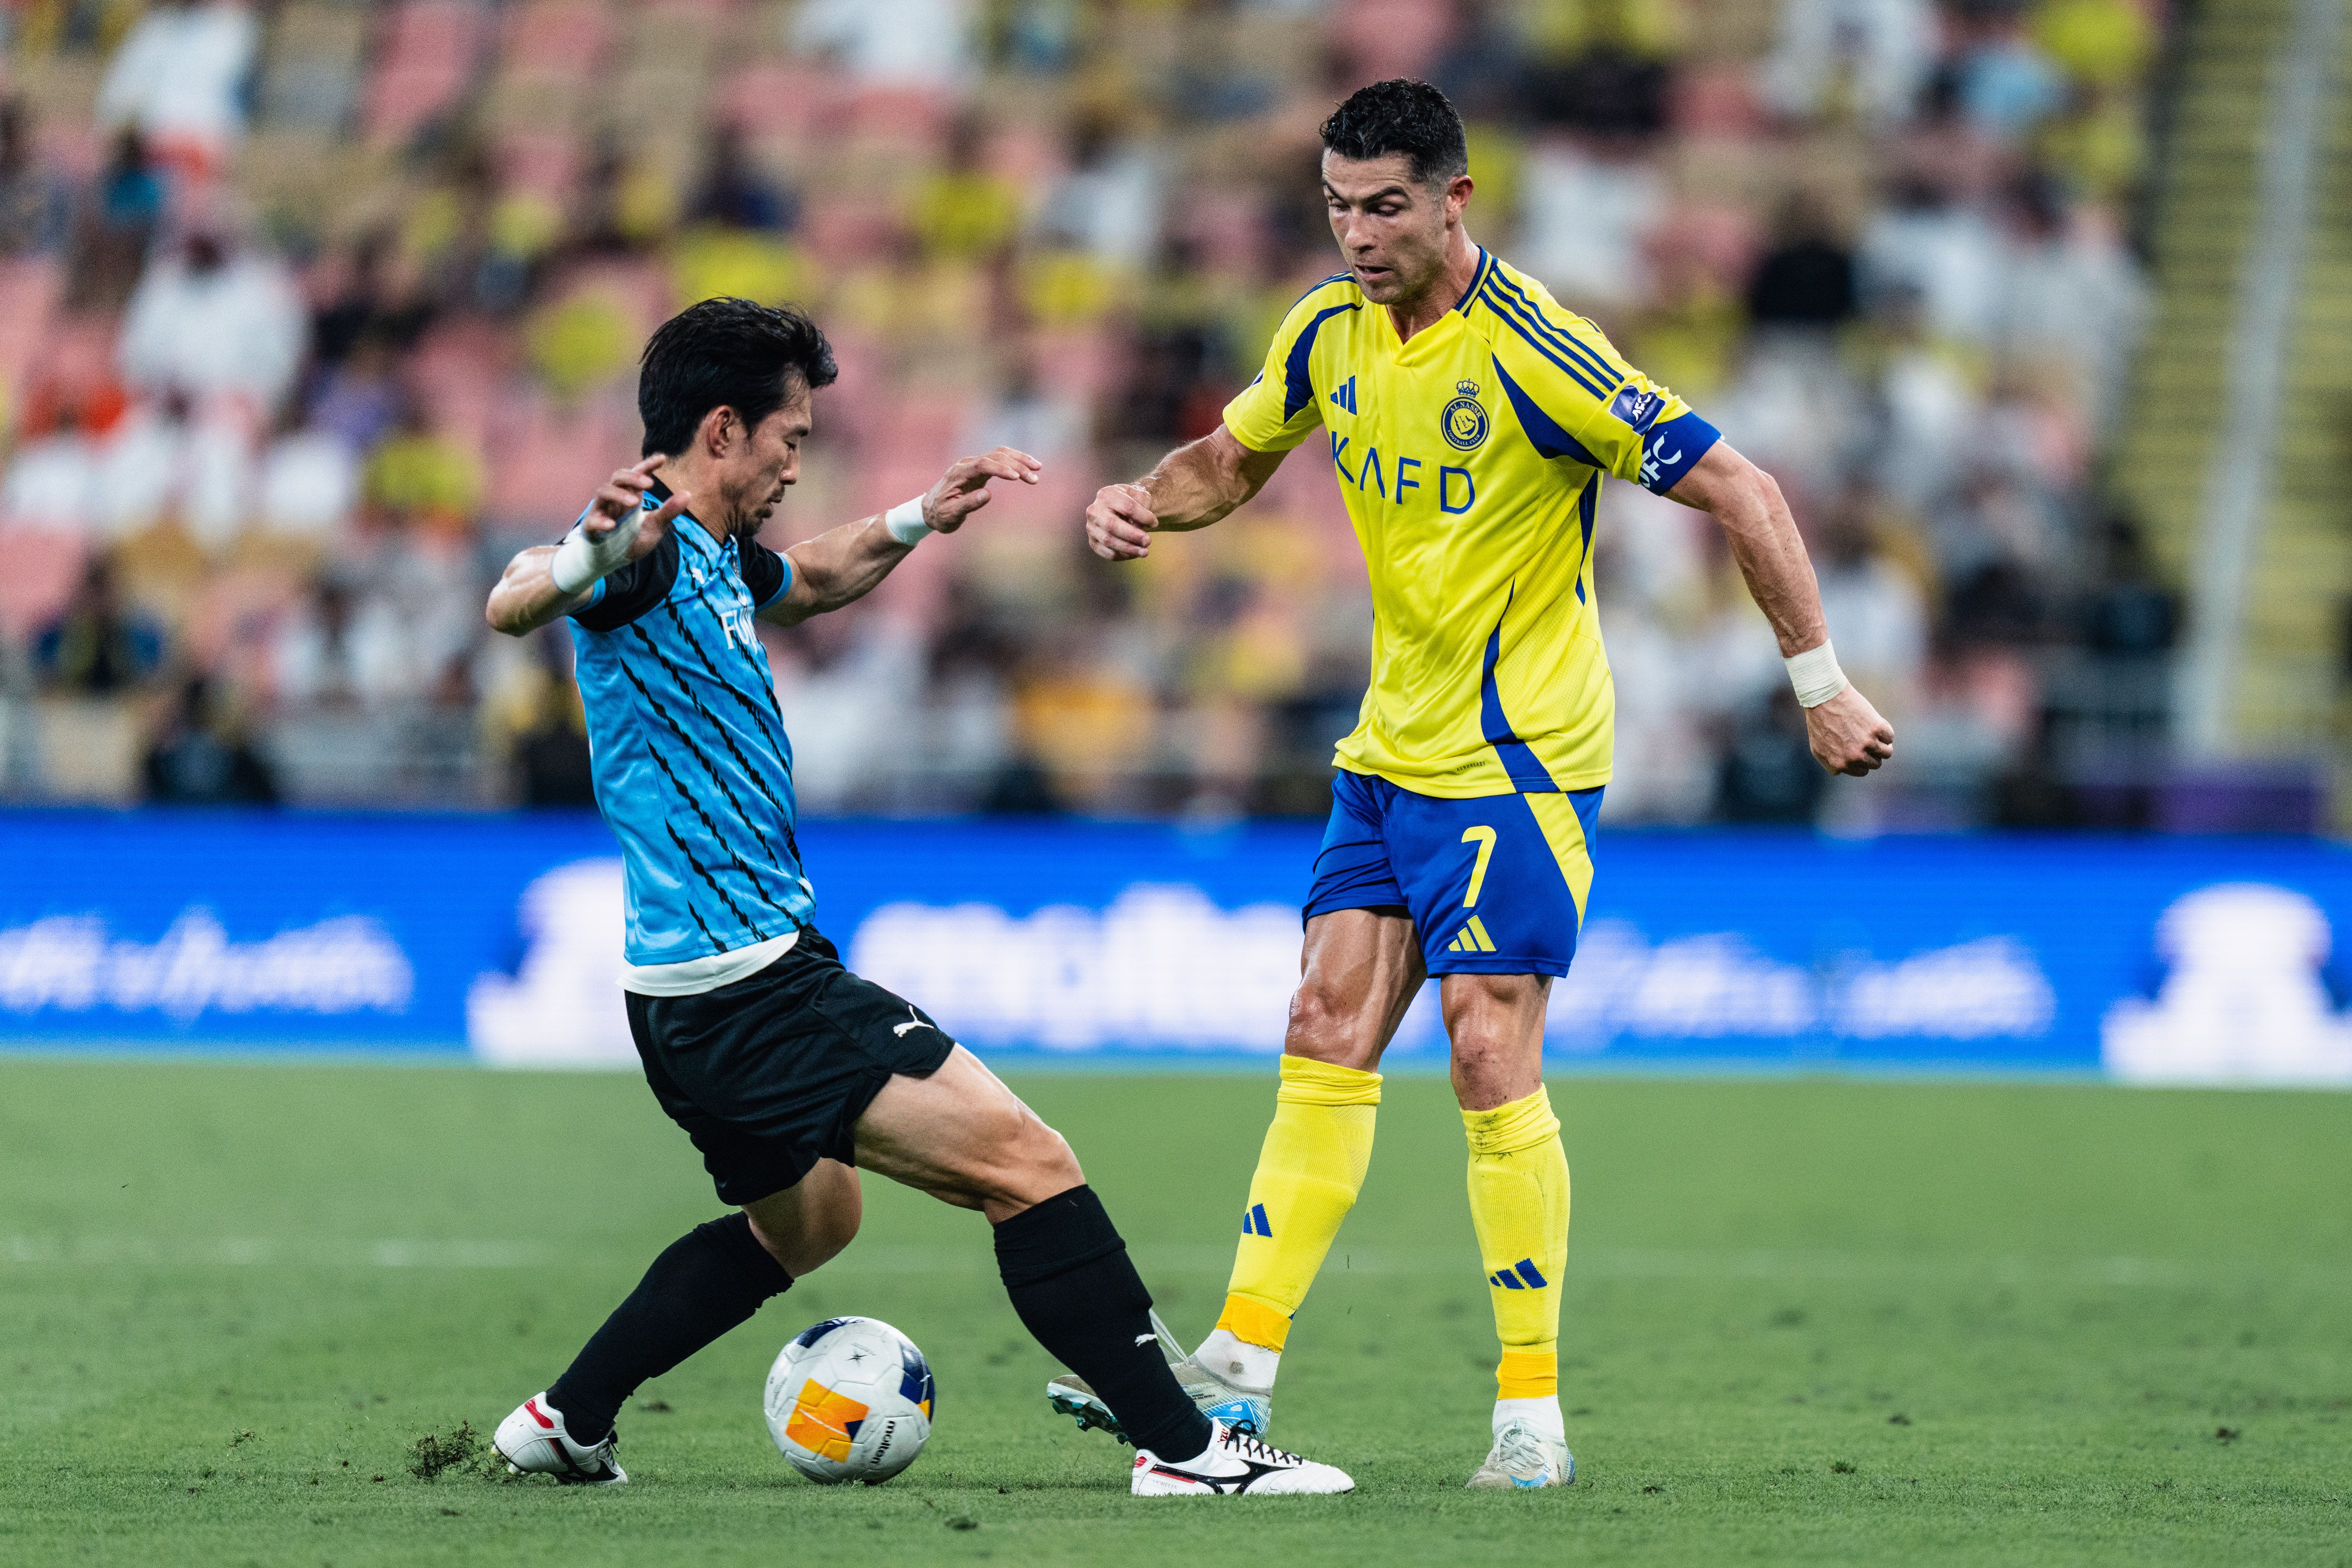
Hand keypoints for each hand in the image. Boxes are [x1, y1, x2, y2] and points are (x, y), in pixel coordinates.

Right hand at [589, 454, 690, 561]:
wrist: (614, 561)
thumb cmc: (634, 539)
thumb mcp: (655, 526)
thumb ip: (668, 511)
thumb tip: (687, 494)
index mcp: (632, 496)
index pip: (637, 474)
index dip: (647, 465)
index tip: (662, 458)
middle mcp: (615, 499)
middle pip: (618, 477)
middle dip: (633, 477)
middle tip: (650, 484)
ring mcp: (601, 510)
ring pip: (603, 491)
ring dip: (618, 494)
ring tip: (634, 502)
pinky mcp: (591, 527)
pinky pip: (591, 520)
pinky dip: (600, 521)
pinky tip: (611, 525)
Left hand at [922, 446, 1041, 533]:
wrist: (930, 509)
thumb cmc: (940, 514)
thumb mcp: (951, 514)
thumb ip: (968, 504)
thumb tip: (988, 495)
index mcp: (958, 473)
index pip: (982, 464)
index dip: (1000, 468)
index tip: (1016, 477)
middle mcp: (966, 464)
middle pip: (995, 456)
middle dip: (1016, 465)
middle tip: (1034, 478)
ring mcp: (974, 465)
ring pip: (1000, 454)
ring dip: (1019, 460)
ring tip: (1038, 468)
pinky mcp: (980, 469)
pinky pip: (1000, 460)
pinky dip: (1015, 462)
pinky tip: (1027, 468)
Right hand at [1085, 482, 1154, 559]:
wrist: (1121, 508)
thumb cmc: (1133, 501)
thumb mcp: (1140, 497)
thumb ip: (1142, 508)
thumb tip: (1138, 529)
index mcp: (1106, 495)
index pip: (1126, 507)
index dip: (1142, 516)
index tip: (1155, 523)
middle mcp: (1094, 511)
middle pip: (1112, 525)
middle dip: (1132, 535)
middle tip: (1148, 542)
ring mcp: (1091, 528)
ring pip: (1109, 541)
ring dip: (1129, 549)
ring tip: (1145, 552)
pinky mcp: (1093, 542)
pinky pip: (1107, 553)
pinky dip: (1123, 555)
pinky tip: (1135, 553)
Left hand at [1805, 685, 1894, 776]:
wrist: (1825, 698)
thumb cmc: (1820, 721)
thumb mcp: (1818, 748)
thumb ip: (1831, 763)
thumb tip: (1843, 771)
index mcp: (1841, 764)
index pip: (1863, 771)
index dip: (1862, 760)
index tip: (1860, 749)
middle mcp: (1855, 757)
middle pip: (1876, 763)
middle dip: (1873, 753)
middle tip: (1866, 739)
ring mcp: (1867, 743)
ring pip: (1887, 752)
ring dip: (1883, 744)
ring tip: (1873, 733)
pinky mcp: (1877, 728)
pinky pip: (1889, 736)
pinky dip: (1885, 730)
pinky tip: (1874, 722)